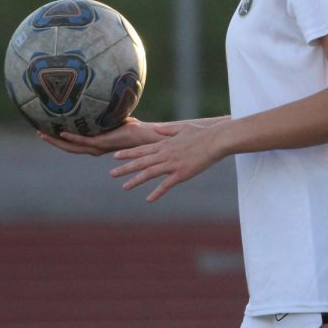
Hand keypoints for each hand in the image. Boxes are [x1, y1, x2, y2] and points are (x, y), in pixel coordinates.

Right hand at [36, 117, 157, 155]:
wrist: (143, 135)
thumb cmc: (133, 126)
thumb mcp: (114, 117)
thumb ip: (105, 111)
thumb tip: (101, 96)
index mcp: (95, 143)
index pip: (73, 143)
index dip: (59, 139)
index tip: (48, 131)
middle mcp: (94, 148)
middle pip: (67, 147)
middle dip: (52, 141)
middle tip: (38, 133)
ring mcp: (96, 146)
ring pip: (70, 146)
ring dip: (56, 141)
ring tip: (42, 133)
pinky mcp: (101, 143)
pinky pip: (82, 141)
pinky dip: (70, 138)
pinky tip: (60, 132)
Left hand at [109, 122, 224, 201]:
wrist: (215, 140)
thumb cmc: (202, 133)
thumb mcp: (182, 128)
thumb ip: (167, 130)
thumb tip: (156, 128)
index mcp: (165, 144)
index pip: (142, 149)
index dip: (128, 153)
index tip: (115, 156)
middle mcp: (165, 154)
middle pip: (141, 162)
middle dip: (125, 167)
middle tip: (111, 173)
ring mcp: (172, 164)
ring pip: (149, 173)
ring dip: (135, 180)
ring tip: (124, 187)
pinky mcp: (181, 173)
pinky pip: (166, 185)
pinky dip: (156, 193)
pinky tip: (148, 199)